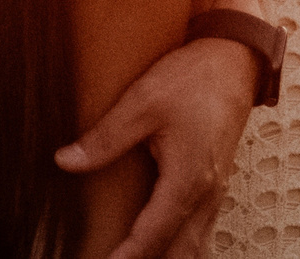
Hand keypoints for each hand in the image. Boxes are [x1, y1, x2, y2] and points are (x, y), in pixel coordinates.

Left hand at [58, 37, 256, 258]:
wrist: (233, 61)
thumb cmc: (193, 79)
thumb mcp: (142, 102)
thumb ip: (105, 138)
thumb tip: (66, 160)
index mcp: (187, 180)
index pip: (153, 235)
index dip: (127, 256)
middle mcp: (206, 193)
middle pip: (180, 251)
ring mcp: (215, 190)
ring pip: (194, 244)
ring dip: (169, 257)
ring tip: (134, 257)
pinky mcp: (216, 182)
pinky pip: (201, 228)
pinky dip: (181, 244)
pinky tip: (163, 242)